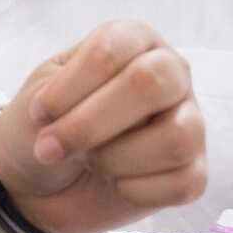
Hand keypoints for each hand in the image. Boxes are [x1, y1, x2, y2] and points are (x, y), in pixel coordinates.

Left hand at [0, 20, 205, 232]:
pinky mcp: (193, 171)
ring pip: (177, 137)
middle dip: (90, 124)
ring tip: (91, 162)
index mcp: (134, 41)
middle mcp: (170, 75)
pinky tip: (116, 184)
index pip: (110, 49)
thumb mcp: (40, 101)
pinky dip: (137, 191)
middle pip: (151, 84)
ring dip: (116, 159)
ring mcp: (189, 122)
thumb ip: (63, 100)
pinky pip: (183, 183)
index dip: (70, 86)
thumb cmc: (45, 127)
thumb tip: (91, 124)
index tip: (39, 114)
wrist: (42, 181)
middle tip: (51, 148)